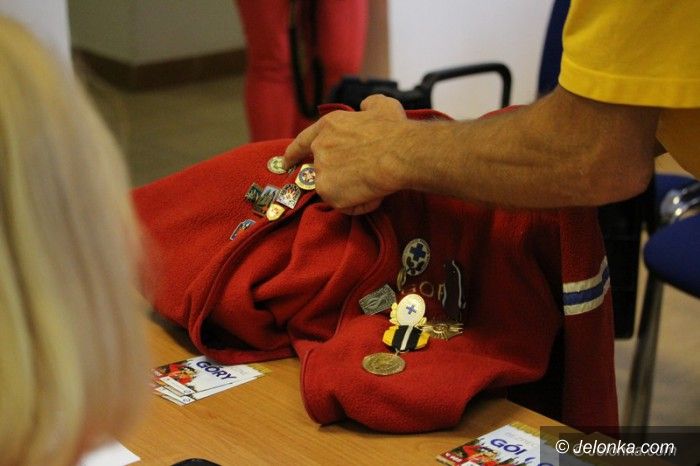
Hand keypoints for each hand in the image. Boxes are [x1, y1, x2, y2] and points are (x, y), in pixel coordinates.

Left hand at [283, 95, 410, 214]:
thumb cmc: (393, 130)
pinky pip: (345, 206)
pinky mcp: (329, 193)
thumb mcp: (381, 106)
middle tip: (356, 177)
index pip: (302, 142)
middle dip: (335, 175)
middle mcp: (319, 148)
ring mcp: (321, 172)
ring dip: (350, 190)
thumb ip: (368, 105)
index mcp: (328, 126)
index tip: (286, 162)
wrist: (398, 154)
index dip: (293, 154)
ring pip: (332, 188)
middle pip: (319, 169)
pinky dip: (360, 205)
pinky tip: (374, 194)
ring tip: (373, 183)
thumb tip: (365, 106)